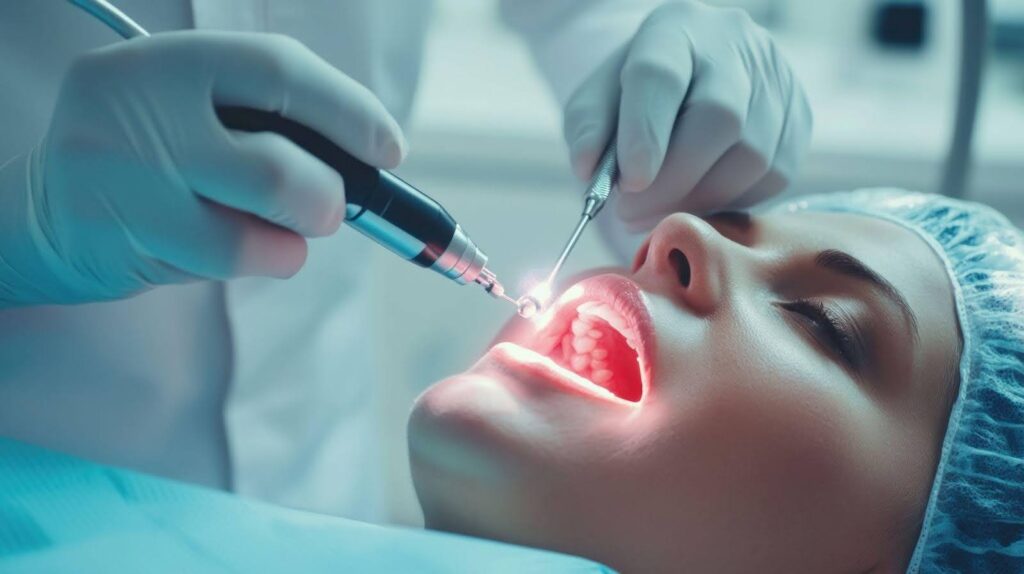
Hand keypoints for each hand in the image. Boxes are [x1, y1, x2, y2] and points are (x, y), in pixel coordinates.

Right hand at [24, 31, 403, 303]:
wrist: (45, 211)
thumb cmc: (151, 156)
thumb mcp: (193, 108)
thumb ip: (269, 118)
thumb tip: (372, 155)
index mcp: (170, 60)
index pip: (280, 72)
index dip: (351, 113)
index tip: (390, 148)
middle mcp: (142, 110)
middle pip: (279, 167)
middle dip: (329, 198)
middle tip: (330, 207)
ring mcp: (129, 180)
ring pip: (261, 223)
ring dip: (294, 236)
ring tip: (275, 230)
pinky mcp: (128, 239)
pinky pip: (235, 258)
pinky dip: (265, 258)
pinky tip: (236, 247)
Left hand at [563, 2, 811, 227]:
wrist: (691, 78)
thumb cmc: (637, 95)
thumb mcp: (597, 99)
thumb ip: (588, 129)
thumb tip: (590, 168)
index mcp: (676, 28)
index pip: (662, 75)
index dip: (644, 133)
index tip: (628, 182)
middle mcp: (737, 45)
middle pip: (719, 119)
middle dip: (671, 181)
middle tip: (630, 213)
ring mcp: (777, 80)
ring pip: (751, 157)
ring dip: (698, 199)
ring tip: (658, 209)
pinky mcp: (799, 120)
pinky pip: (773, 178)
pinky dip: (729, 200)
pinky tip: (697, 197)